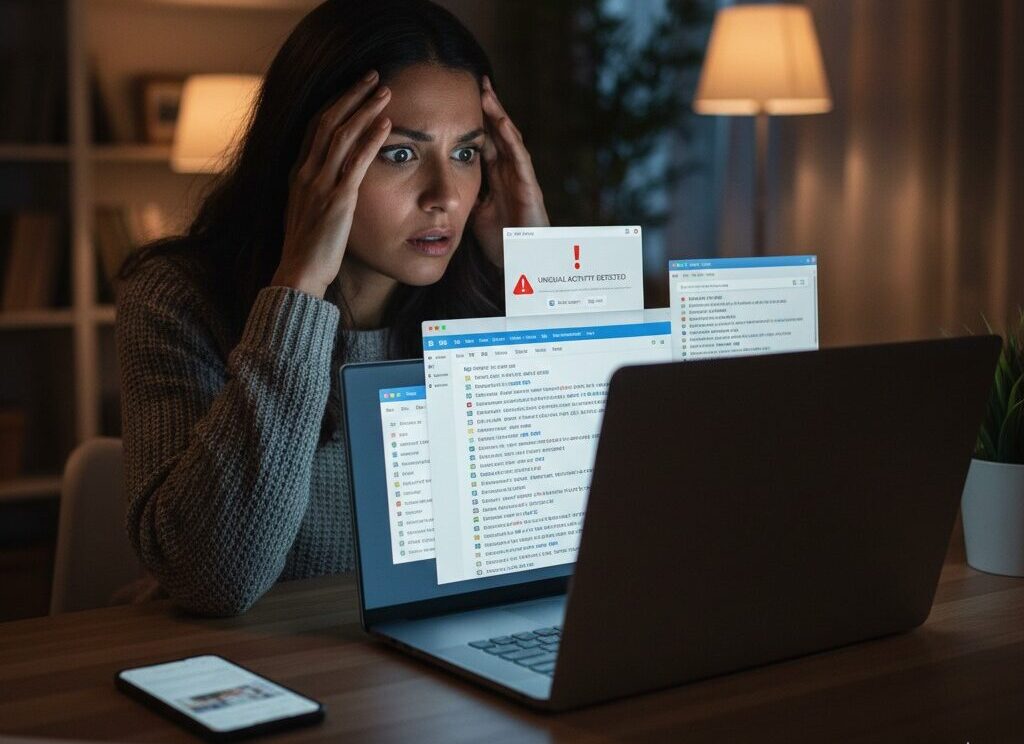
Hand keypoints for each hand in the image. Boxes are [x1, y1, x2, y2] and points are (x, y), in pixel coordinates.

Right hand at [272, 71, 392, 298]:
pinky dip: (371, 140)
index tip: (354, 87)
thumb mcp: (308, 210)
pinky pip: (356, 163)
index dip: (336, 102)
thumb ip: (317, 189)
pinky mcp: (338, 200)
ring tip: (384, 91)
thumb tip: (331, 180)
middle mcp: (306, 172)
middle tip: (373, 76)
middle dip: (352, 95)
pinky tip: (386, 125)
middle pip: (329, 121)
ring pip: (342, 135)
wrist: (299, 272)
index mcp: (298, 172)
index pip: (316, 125)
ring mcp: (321, 184)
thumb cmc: (308, 248)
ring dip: (365, 109)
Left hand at [471, 76, 548, 266]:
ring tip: (487, 91)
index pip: (481, 141)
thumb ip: (462, 194)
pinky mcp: (529, 187)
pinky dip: (511, 138)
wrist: (520, 263)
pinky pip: (520, 158)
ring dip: (498, 114)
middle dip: (486, 108)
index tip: (454, 99)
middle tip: (473, 81)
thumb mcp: (473, 213)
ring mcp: (520, 177)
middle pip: (496, 132)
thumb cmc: (501, 241)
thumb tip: (436, 182)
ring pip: (509, 138)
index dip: (470, 120)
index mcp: (495, 176)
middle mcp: (508, 172)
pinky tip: (502, 122)